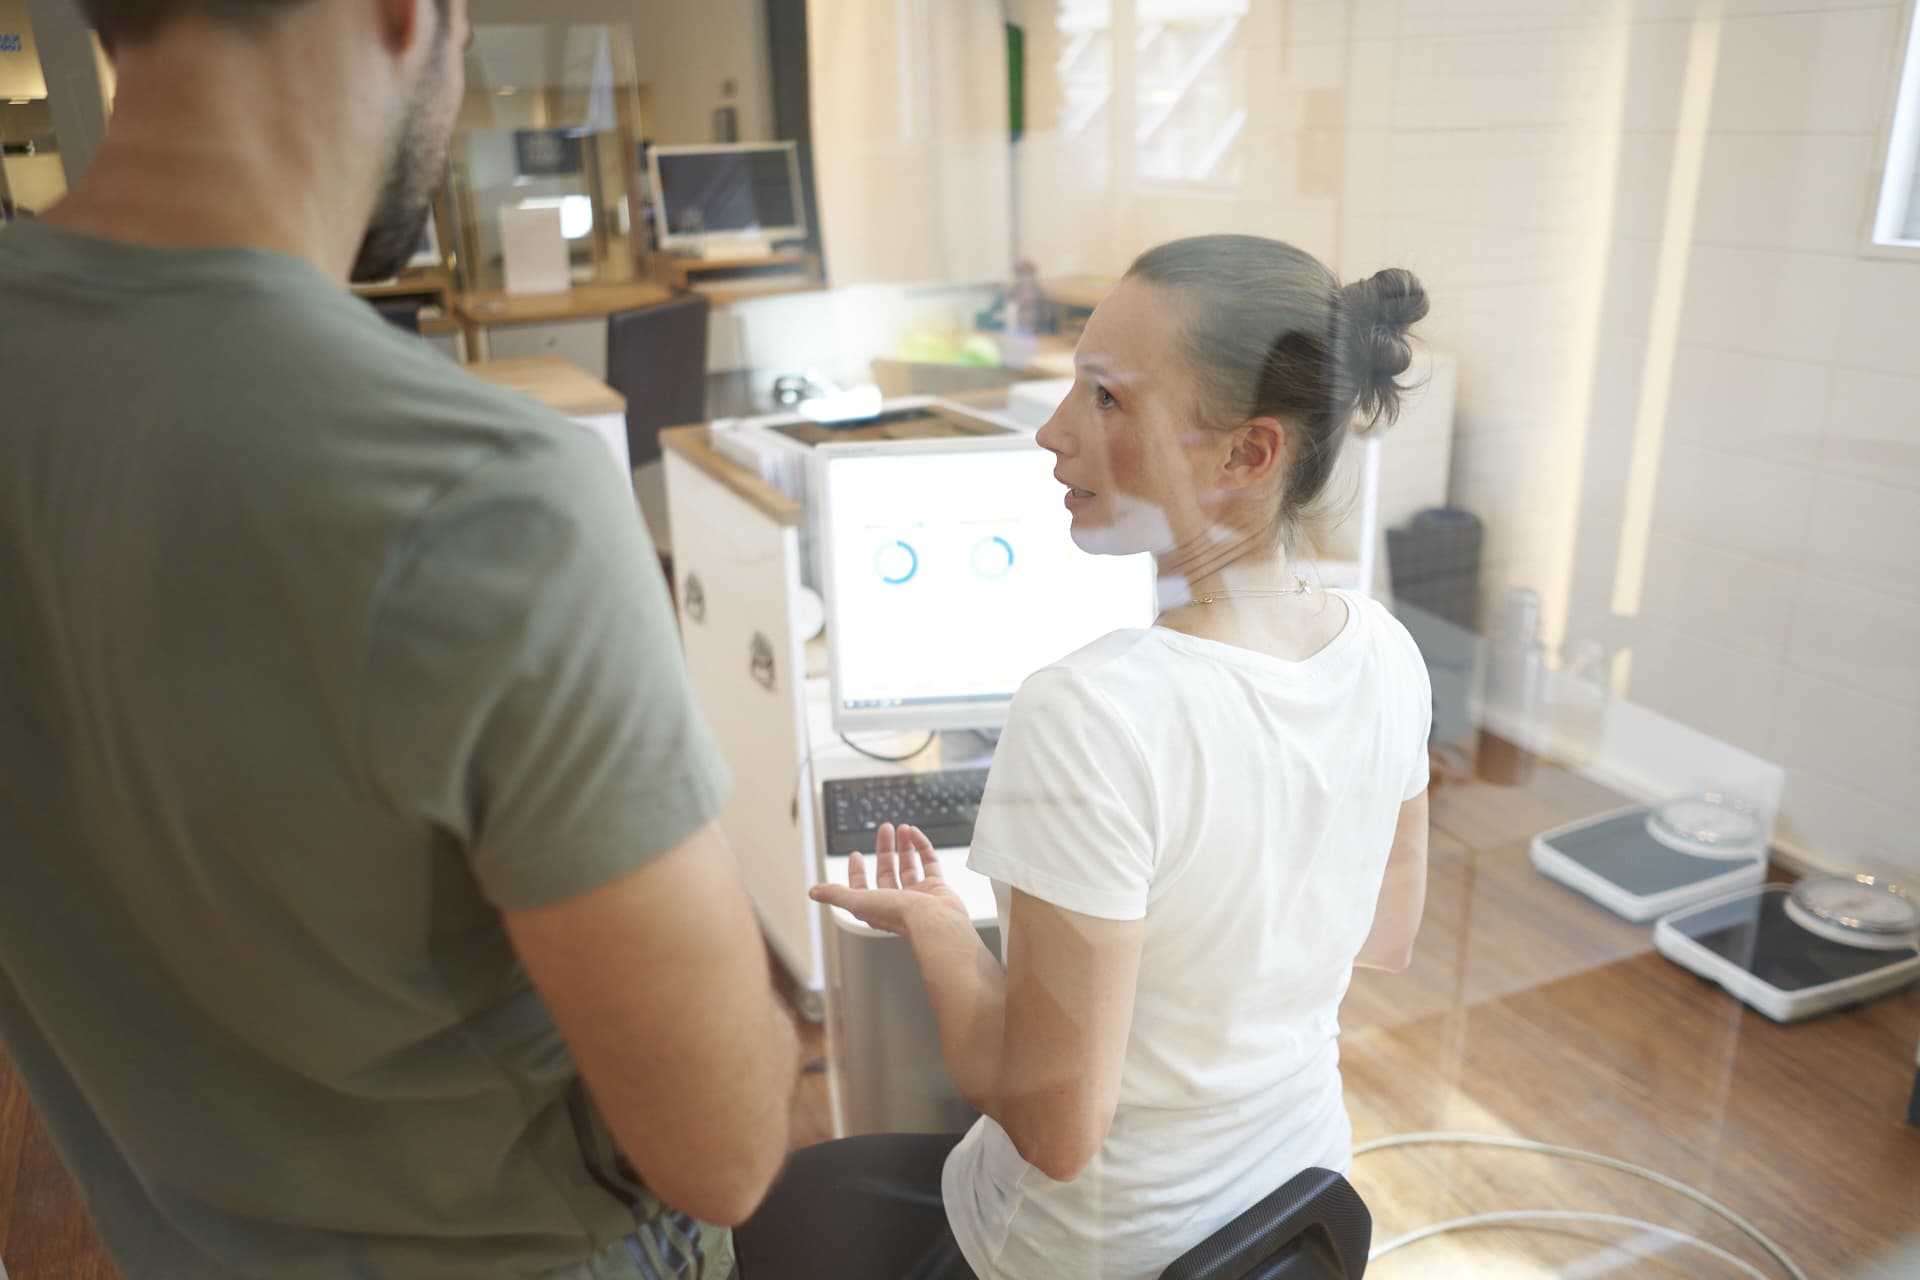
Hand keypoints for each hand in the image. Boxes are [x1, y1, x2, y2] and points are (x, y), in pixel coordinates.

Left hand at [810, 823, 969, 938]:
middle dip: (884, 850)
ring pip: (908, 866)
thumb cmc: (899, 916)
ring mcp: (918, 895)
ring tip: (902, 828)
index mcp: (876, 907)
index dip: (856, 872)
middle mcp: (897, 902)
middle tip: (884, 829)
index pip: (862, 888)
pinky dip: (922, 847)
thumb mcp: (859, 901)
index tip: (856, 855)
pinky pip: (929, 863)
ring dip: (904, 846)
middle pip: (887, 872)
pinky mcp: (937, 888)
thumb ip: (836, 894)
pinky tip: (915, 834)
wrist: (935, 922)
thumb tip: (813, 892)